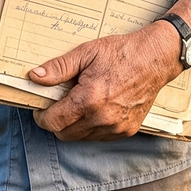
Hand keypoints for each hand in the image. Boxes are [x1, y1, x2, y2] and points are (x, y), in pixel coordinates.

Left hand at [27, 23, 182, 140]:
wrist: (155, 59)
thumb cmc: (121, 53)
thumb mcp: (86, 53)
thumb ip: (58, 68)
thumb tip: (35, 77)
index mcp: (89, 99)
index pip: (53, 122)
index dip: (42, 117)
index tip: (41, 108)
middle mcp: (102, 118)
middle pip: (64, 134)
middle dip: (57, 121)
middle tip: (59, 104)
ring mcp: (116, 127)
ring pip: (81, 137)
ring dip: (74, 125)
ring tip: (80, 103)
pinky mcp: (127, 130)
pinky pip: (99, 136)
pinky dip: (92, 127)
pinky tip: (96, 108)